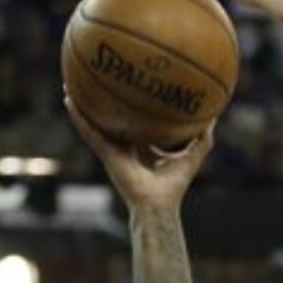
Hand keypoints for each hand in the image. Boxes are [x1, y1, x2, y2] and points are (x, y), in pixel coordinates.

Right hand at [65, 97, 211, 212]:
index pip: (135, 124)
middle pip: (111, 120)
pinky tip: (69, 100)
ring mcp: (113, 149)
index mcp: (142, 146)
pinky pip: (88, 132)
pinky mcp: (105, 153)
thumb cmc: (174, 185)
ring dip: (82, 106)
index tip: (132, 88)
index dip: (132, 109)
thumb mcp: (191, 156)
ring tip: (71, 84)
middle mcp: (125, 146)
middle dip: (103, 104)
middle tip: (98, 79)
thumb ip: (202, 139)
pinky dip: (78, 117)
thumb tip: (214, 117)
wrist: (159, 203)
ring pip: (94, 123)